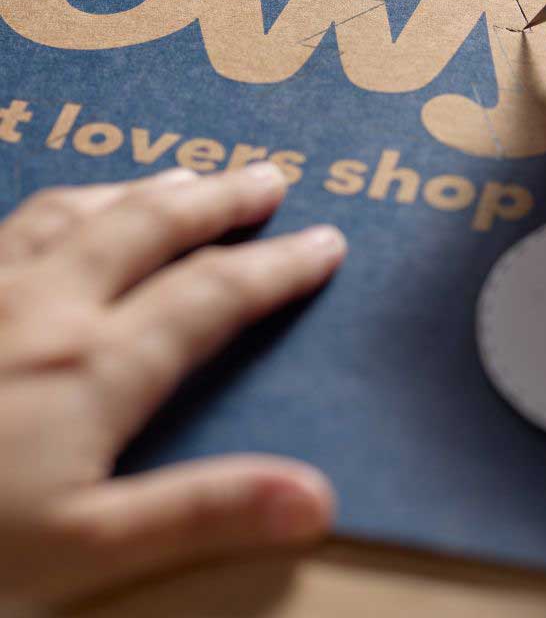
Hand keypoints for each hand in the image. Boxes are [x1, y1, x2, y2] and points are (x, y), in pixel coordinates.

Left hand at [0, 164, 344, 606]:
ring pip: (74, 214)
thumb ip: (202, 512)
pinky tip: (51, 216)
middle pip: (151, 227)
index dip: (278, 267)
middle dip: (220, 199)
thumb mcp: (80, 554)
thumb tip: (319, 498)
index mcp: (95, 364)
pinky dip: (53, 208)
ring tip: (178, 177)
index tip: (327, 242)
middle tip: (268, 178)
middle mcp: (44, 306)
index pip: (214, 294)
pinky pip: (6, 226)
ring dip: (139, 190)